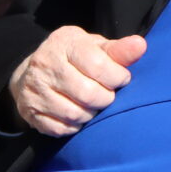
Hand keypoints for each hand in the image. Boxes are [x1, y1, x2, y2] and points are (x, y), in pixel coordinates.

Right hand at [7, 25, 147, 136]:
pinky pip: (61, 129)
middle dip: (105, 98)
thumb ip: (118, 50)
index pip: (98, 65)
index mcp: (64, 43)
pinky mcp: (30, 111)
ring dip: (91, 113)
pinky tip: (78, 113)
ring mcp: (35, 89)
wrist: (34, 70)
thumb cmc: (75, 57)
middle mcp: (45, 64)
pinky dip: (75, 126)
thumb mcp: (95, 47)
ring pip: (75, 114)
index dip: (117, 77)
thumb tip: (140, 45)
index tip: (120, 78)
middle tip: (107, 94)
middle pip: (88, 94)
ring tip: (92, 104)